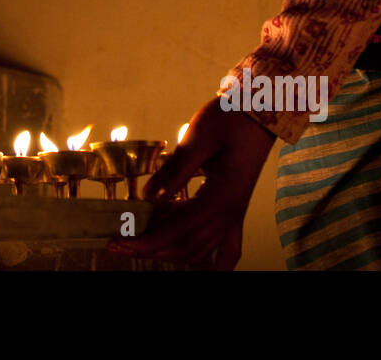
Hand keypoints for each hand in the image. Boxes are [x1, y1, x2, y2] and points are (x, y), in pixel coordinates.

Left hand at [107, 95, 275, 268]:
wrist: (262, 111)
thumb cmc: (231, 119)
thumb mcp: (198, 138)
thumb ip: (175, 170)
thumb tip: (149, 196)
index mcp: (222, 197)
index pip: (177, 231)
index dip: (145, 242)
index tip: (117, 243)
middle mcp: (230, 213)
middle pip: (186, 247)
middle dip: (149, 249)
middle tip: (119, 243)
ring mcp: (235, 215)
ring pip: (201, 250)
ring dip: (170, 251)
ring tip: (141, 238)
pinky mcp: (236, 210)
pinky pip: (229, 250)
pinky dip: (214, 265)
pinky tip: (201, 269)